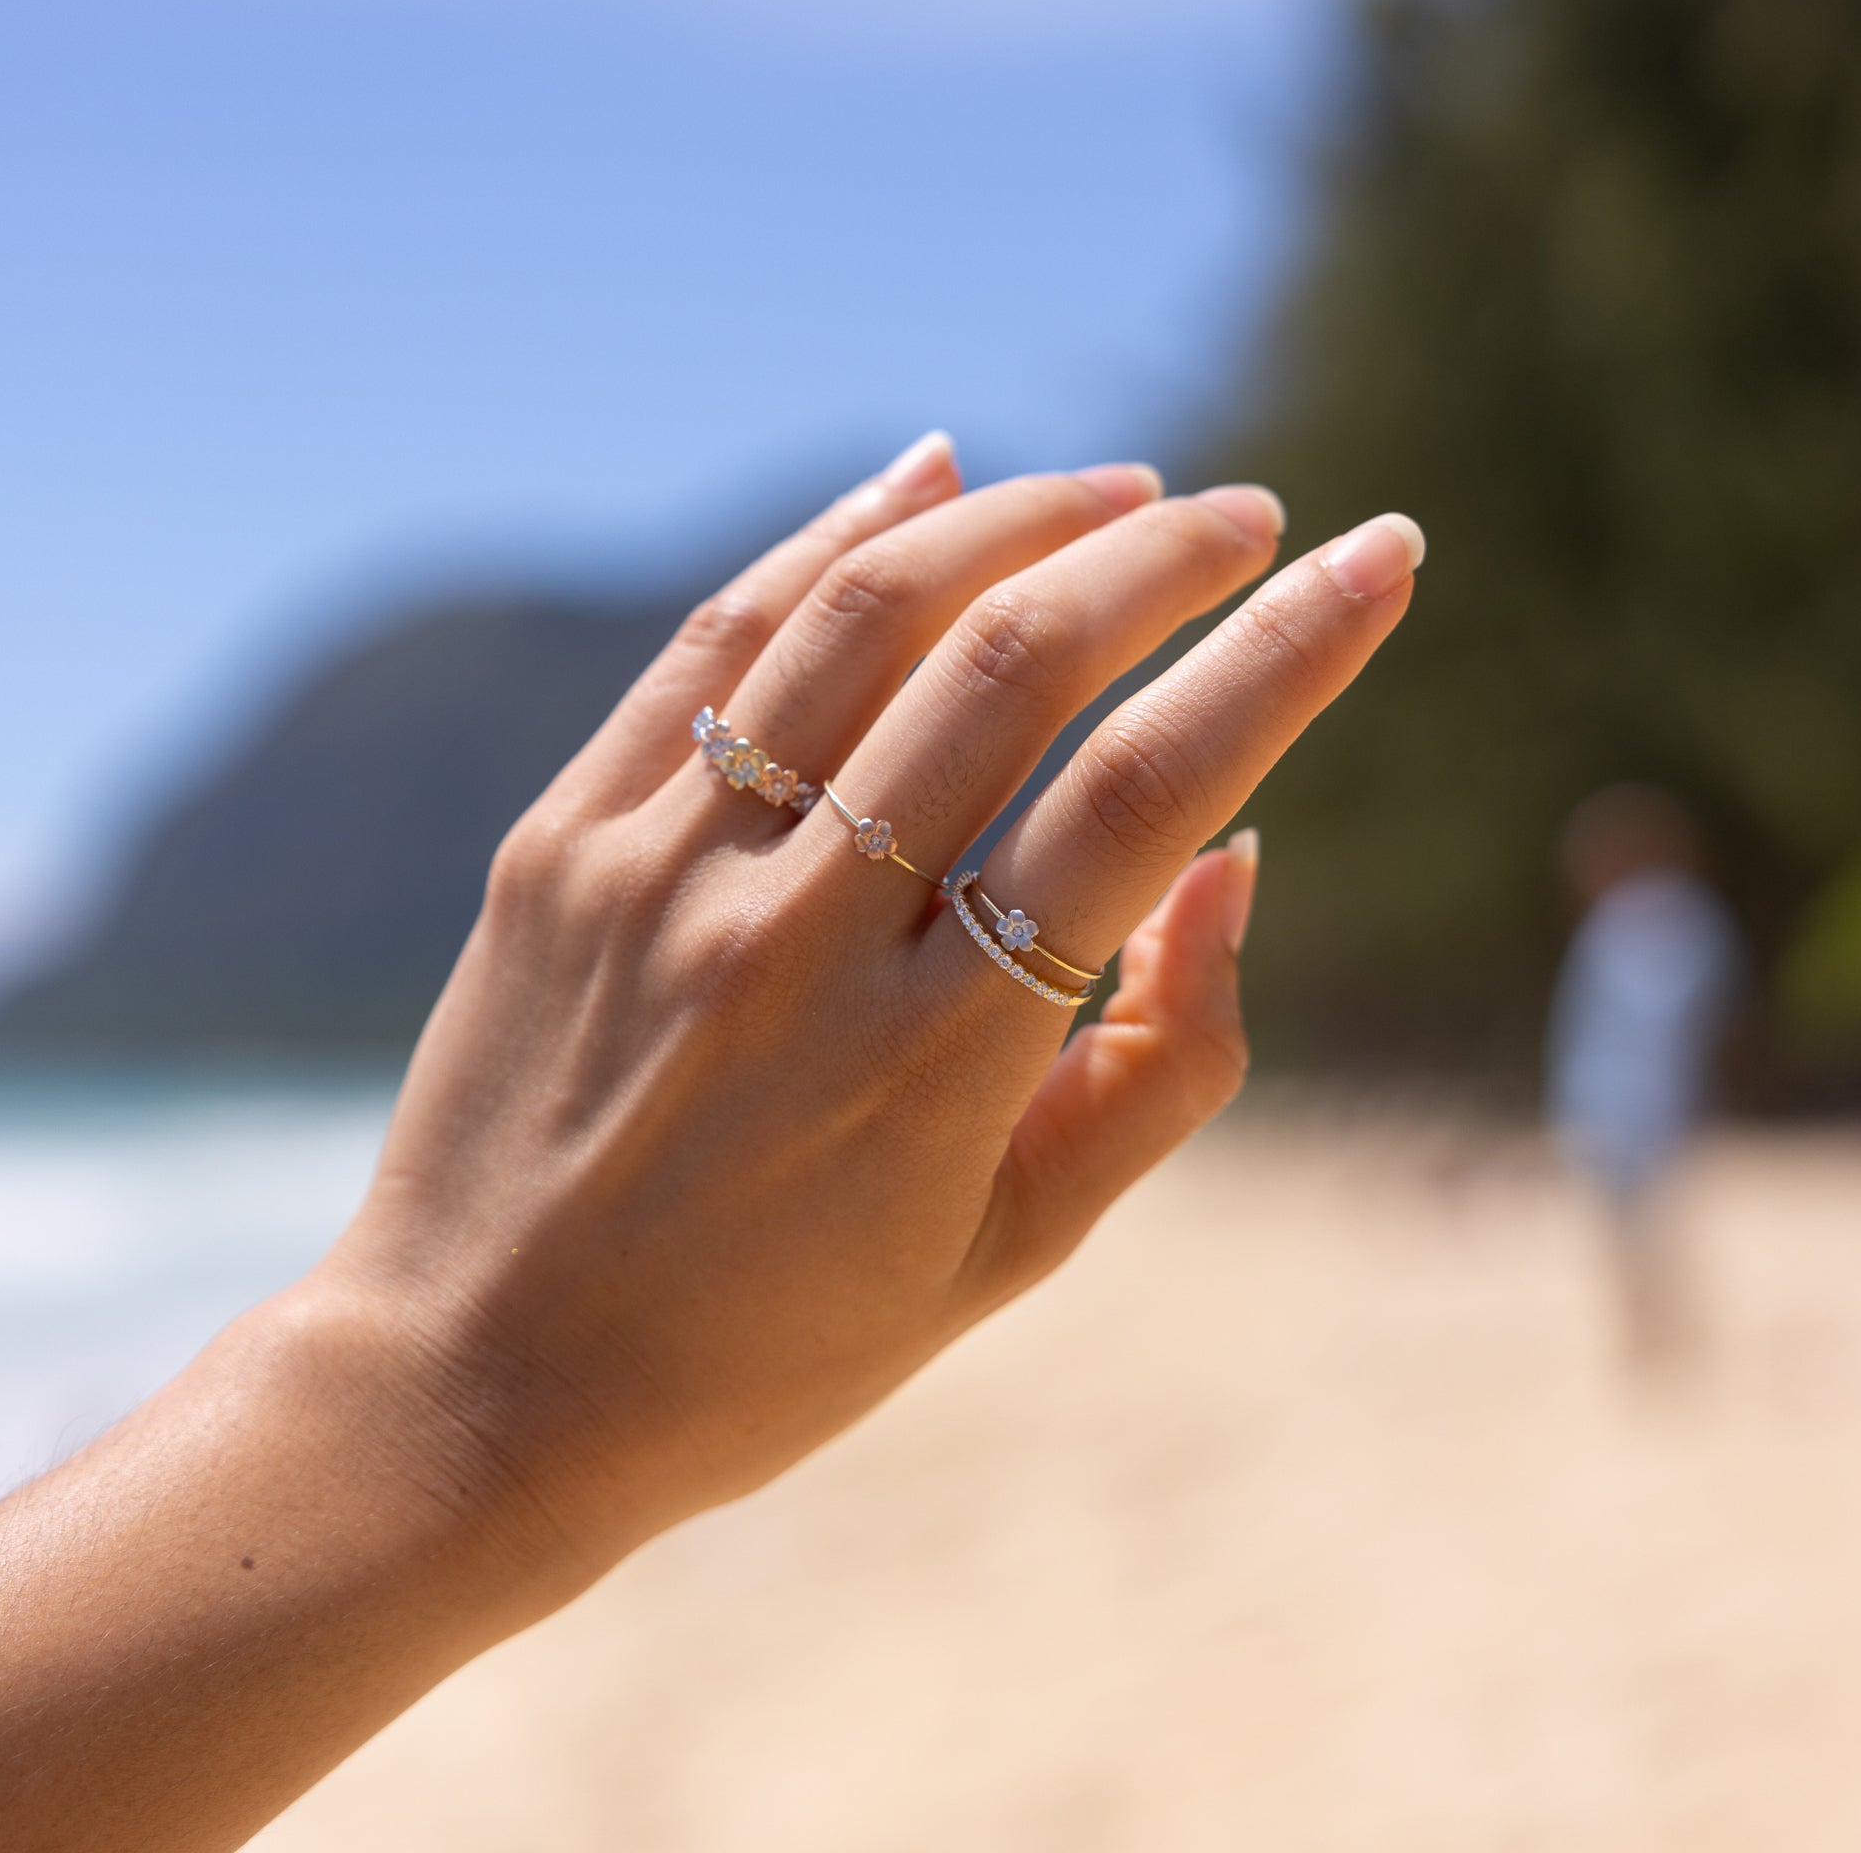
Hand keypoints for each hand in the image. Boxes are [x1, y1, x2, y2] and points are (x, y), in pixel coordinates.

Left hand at [322, 432, 1422, 1619]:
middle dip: (1165, 555)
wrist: (479, 1386)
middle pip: (1014, 662)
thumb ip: (1163, 1063)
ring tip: (1115, 494)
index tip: (1381, 557)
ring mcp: (660, 877)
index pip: (1153, 795)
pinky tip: (920, 473)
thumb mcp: (1012, 1253)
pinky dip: (831, 537)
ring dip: (1014, 518)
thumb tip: (1240, 856)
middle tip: (1247, 516)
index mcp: (937, 1066)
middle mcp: (797, 945)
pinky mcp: (562, 843)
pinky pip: (714, 645)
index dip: (1290, 653)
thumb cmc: (773, 1344)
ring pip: (861, 612)